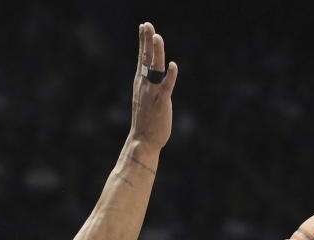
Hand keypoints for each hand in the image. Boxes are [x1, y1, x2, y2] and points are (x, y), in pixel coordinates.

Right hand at [129, 22, 176, 149]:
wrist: (143, 140)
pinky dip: (170, 75)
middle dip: (146, 40)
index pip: (141, 58)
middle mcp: (144, 84)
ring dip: (156, 52)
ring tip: (157, 37)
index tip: (143, 26)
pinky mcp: (161, 101)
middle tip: (147, 24)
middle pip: (145, 58)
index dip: (143, 41)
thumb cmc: (146, 122)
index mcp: (140, 83)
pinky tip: (173, 65)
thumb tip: (153, 79)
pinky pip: (166, 86)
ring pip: (154, 68)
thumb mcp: (144, 99)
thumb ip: (149, 87)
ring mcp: (152, 92)